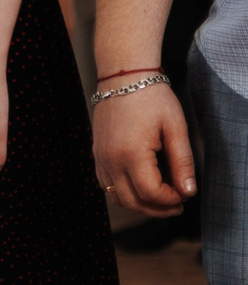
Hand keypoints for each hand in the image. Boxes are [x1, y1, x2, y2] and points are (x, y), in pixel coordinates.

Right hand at [94, 80, 195, 215]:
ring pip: (116, 198)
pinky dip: (124, 193)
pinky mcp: (97, 153)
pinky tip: (141, 186)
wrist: (123, 76)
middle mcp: (111, 159)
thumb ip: (182, 162)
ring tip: (161, 199)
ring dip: (140, 205)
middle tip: (178, 204)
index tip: (185, 193)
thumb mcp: (176, 128)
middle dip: (158, 209)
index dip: (171, 200)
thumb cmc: (152, 97)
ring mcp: (100, 157)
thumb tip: (188, 191)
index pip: (151, 193)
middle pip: (132, 202)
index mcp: (131, 153)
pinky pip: (106, 185)